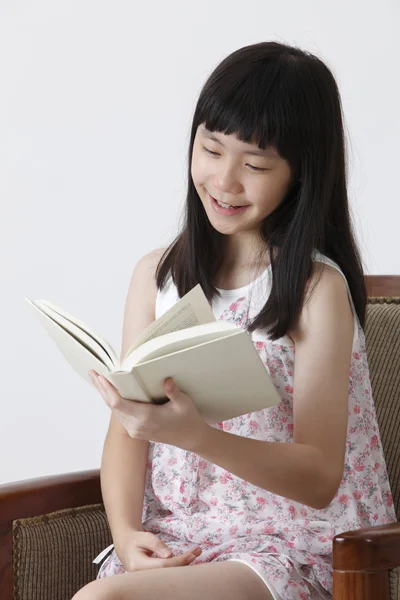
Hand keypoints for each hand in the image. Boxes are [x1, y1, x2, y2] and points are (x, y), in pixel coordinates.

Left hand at [89, 370, 208, 450]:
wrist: (190, 438)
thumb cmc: (188, 418)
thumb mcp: (184, 403)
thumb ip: (174, 392)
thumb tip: (167, 380)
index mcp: (146, 417)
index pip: (118, 403)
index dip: (107, 390)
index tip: (100, 377)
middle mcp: (136, 426)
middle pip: (112, 406)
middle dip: (102, 389)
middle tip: (93, 373)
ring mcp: (135, 431)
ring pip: (114, 411)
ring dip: (106, 396)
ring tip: (99, 380)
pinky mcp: (136, 432)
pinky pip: (120, 415)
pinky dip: (113, 403)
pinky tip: (110, 393)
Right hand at [115, 529, 201, 571]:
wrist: (126, 548)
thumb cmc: (136, 541)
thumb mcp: (145, 537)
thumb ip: (156, 545)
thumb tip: (170, 555)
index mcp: (138, 565)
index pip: (163, 566)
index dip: (179, 561)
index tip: (192, 553)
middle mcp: (142, 576)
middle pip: (168, 574)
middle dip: (185, 564)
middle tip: (198, 552)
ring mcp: (147, 580)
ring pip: (169, 576)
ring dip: (184, 565)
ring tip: (196, 553)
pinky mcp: (153, 579)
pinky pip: (168, 575)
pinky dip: (179, 568)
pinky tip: (188, 560)